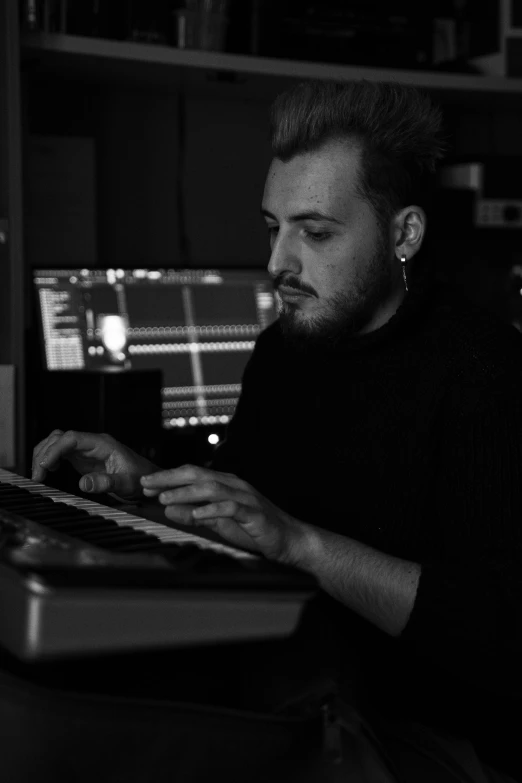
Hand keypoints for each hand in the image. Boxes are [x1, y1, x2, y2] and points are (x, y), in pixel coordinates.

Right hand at [32, 429, 159, 498]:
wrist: (147, 481)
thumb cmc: (140, 479)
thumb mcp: (126, 483)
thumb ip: (107, 483)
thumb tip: (84, 484)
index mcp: (102, 444)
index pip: (72, 438)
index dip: (55, 449)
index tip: (45, 465)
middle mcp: (92, 443)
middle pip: (60, 438)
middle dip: (45, 453)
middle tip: (38, 475)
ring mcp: (86, 450)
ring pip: (57, 443)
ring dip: (44, 455)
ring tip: (39, 475)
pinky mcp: (83, 458)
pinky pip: (61, 453)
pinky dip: (50, 459)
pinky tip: (49, 471)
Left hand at [140, 464, 307, 563]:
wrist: (289, 540)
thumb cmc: (255, 530)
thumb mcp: (219, 524)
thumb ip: (196, 515)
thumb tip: (169, 509)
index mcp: (225, 484)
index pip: (192, 474)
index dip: (168, 477)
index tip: (145, 484)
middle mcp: (234, 485)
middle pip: (198, 474)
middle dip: (170, 478)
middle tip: (147, 484)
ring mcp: (245, 497)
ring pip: (211, 487)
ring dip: (186, 492)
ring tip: (165, 498)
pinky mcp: (255, 513)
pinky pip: (231, 507)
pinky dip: (212, 509)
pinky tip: (197, 513)